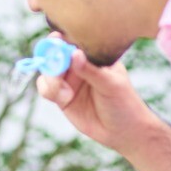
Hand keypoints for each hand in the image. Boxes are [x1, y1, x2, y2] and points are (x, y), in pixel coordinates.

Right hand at [35, 40, 162, 155]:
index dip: (61, 38)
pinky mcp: (61, 97)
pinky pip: (46, 88)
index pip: (73, 40)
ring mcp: (69, 80)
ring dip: (51, 80)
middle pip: (54, 53)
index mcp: (93, 55)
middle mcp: (78, 65)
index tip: (56, 40)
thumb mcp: (110, 84)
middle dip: (51, 59)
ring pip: (48, 72)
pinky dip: (49, 90)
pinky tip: (65, 98)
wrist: (123, 132)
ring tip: (66, 93)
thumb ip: (91, 70)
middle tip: (57, 70)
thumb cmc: (124, 103)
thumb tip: (74, 54)